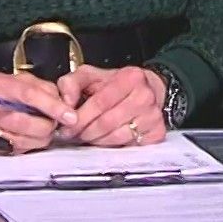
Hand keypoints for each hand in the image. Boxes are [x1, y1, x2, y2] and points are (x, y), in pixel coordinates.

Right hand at [0, 71, 70, 154]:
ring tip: (39, 133)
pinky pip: (8, 152)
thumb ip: (40, 88)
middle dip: (46, 127)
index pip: (29, 94)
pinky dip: (22, 148)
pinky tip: (22, 140)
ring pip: (18, 141)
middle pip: (24, 122)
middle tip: (52, 126)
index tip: (69, 116)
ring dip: (37, 140)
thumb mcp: (14, 81)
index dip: (52, 106)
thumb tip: (62, 101)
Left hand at [53, 65, 167, 146]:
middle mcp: (145, 96)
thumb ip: (71, 84)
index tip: (67, 127)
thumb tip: (65, 102)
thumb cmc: (116, 84)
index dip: (80, 118)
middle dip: (85, 132)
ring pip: (117, 137)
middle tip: (75, 134)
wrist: (146, 89)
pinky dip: (113, 146)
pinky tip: (106, 138)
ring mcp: (153, 115)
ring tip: (88, 135)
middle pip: (107, 122)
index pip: (100, 103)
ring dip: (97, 140)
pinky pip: (129, 146)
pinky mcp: (157, 132)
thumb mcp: (91, 76)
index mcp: (130, 77)